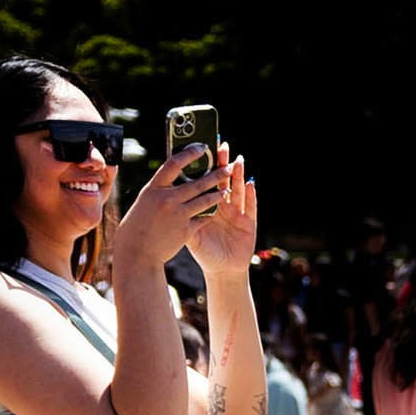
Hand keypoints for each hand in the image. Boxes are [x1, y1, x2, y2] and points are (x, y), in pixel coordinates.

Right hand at [116, 144, 231, 267]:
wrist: (137, 252)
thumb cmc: (138, 224)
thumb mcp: (146, 200)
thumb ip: (161, 189)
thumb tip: (176, 175)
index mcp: (154, 188)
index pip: (174, 163)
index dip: (190, 153)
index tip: (203, 147)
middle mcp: (167, 199)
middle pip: (197, 182)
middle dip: (216, 174)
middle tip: (228, 168)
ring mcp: (178, 214)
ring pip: (205, 200)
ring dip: (219, 193)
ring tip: (228, 189)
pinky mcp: (186, 230)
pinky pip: (204, 218)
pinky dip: (211, 214)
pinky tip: (218, 210)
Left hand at [185, 145, 258, 272]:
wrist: (222, 270)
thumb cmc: (205, 252)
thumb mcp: (189, 235)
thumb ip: (181, 219)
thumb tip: (164, 205)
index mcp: (208, 205)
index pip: (206, 180)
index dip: (206, 165)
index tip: (202, 148)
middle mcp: (224, 205)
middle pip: (223, 180)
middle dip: (222, 163)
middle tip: (220, 144)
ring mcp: (237, 213)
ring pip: (237, 189)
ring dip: (238, 174)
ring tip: (236, 160)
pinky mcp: (249, 223)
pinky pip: (250, 207)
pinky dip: (250, 195)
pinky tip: (250, 183)